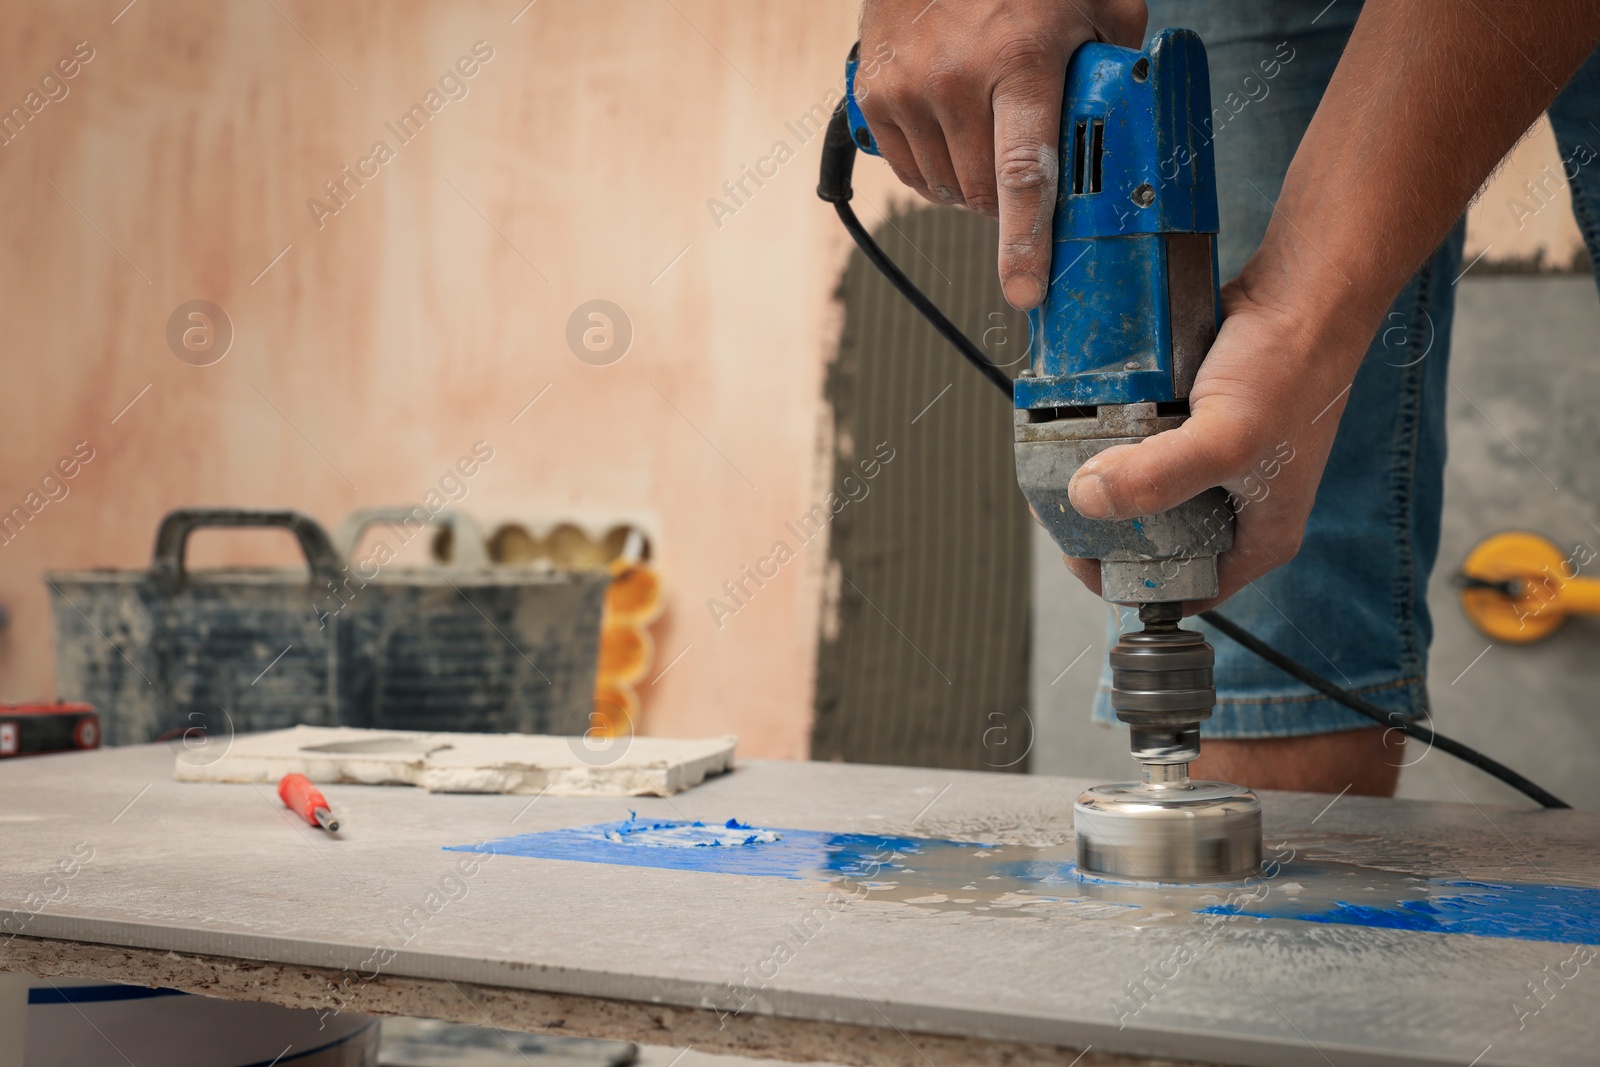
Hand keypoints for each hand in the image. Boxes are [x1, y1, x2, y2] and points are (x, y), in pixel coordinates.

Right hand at [856, 0, 1146, 308]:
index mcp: (1020, 59)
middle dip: (1006, 201)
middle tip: (1025, 167)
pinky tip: (952, 134)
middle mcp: (955, 80)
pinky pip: (909, 172)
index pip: (1023, 173)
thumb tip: (1137, 113)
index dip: (1025, 241)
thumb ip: (1120, 55)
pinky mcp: (874, 97)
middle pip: (982, 194)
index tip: (1024, 291)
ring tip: (986, 136)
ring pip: (944, 190)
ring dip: (969, 186)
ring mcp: (906, 91)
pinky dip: (933, 171)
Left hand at [1061, 272, 1383, 611]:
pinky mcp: (1196, 427)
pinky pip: (1145, 449)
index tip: (1079, 553)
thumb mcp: (1225, 437)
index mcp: (1258, 537)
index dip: (1126, 581)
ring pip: (1147, 494)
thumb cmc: (1289, 366)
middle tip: (1061, 502)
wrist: (1303, 291)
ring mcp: (1218, 467)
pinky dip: (1117, 443)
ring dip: (1107, 483)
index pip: (1182, 588)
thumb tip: (1086, 498)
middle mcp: (1238, 509)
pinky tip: (1088, 431)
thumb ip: (1157, 476)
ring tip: (1064, 466)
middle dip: (1106, 528)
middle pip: (1156, 542)